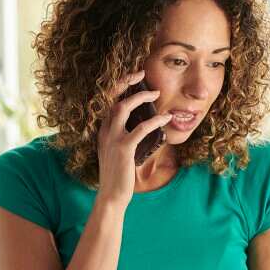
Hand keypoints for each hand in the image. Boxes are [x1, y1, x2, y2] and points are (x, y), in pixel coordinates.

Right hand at [96, 69, 171, 207]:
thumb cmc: (119, 175)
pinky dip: (155, 121)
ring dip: (140, 97)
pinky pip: (140, 129)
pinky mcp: (123, 149)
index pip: (108, 102)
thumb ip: (125, 137)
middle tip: (142, 74)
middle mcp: (105, 132)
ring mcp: (112, 139)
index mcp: (103, 131)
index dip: (119, 86)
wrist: (111, 195)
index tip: (134, 77)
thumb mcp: (119, 152)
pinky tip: (166, 118)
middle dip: (127, 83)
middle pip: (114, 98)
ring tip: (156, 94)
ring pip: (123, 108)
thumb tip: (144, 125)